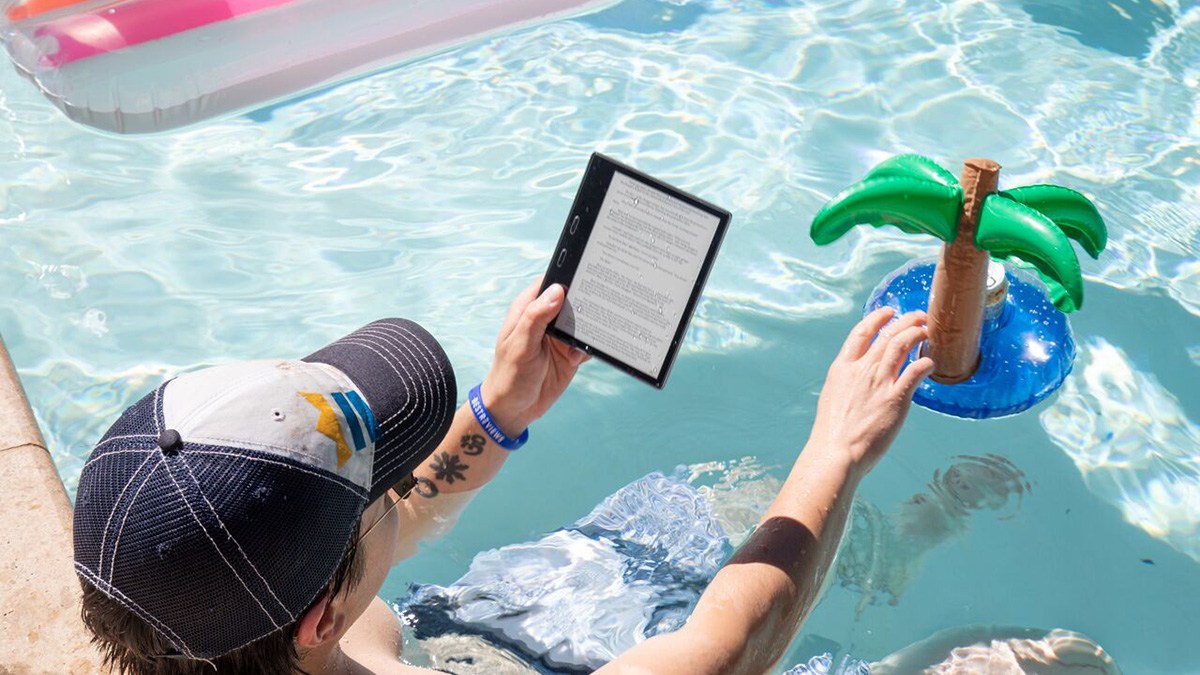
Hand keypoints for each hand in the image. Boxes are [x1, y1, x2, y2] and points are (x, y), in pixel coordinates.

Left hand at [480, 278, 589, 434]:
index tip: (587, 272)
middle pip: (573, 300)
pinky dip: (591, 347)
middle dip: (586, 302)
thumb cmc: (509, 376)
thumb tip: (557, 291)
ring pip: (584, 321)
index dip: (567, 275)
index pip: (551, 283)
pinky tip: (580, 356)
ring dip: (591, 327)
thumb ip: (536, 317)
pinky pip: (588, 343)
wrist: (514, 410)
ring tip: (590, 335)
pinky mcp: (570, 353)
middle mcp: (546, 319)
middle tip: (598, 305)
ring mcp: (559, 336)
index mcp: (528, 309)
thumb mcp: (520, 345)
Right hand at [807, 307, 933, 475]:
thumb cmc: (832, 432)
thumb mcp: (834, 397)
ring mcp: (878, 383)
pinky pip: (915, 372)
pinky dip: (925, 362)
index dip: (876, 319)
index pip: (861, 333)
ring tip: (927, 330)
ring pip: (901, 345)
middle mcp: (861, 370)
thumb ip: (848, 383)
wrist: (836, 452)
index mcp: (843, 368)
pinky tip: (931, 362)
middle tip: (918, 316)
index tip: (888, 312)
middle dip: (905, 321)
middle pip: (886, 335)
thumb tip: (858, 379)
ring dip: (917, 334)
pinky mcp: (895, 399)